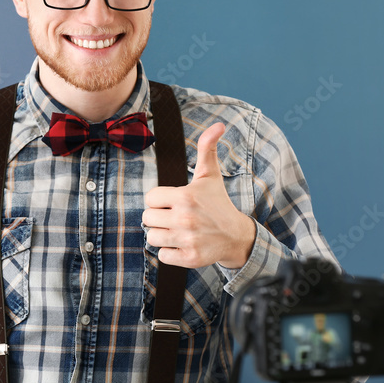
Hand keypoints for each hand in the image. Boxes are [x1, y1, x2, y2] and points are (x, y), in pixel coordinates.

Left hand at [142, 122, 256, 268]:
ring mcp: (187, 239)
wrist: (236, 236)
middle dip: (159, 218)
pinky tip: (182, 244)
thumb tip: (218, 125)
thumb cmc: (218, 204)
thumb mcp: (210, 176)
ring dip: (162, 235)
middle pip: (147, 218)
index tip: (172, 202)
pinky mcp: (189, 258)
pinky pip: (162, 256)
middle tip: (175, 217)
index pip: (150, 198)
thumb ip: (207, 148)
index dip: (159, 200)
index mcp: (186, 196)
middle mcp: (185, 218)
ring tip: (178, 230)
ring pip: (151, 237)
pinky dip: (169, 252)